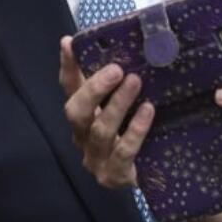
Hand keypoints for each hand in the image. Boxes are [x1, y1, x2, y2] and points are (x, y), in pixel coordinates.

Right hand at [60, 36, 152, 187]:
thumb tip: (127, 43)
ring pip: (100, 130)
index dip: (68, 66)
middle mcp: (82, 137)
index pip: (69, 88)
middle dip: (94, 89)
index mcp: (83, 116)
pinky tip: (148, 111)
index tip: (70, 43)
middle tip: (117, 69)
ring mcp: (96, 159)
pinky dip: (135, 130)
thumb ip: (122, 81)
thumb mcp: (128, 105)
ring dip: (117, 104)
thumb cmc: (136, 133)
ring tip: (135, 82)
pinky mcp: (114, 176)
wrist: (154, 178)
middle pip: (76, 113)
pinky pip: (123, 152)